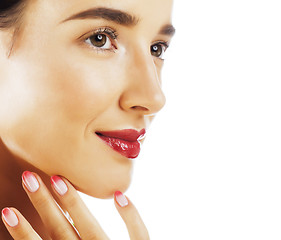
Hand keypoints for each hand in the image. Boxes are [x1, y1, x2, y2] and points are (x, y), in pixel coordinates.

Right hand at [1, 171, 148, 239]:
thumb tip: (45, 238)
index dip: (25, 232)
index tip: (8, 211)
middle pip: (61, 228)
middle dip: (43, 204)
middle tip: (29, 177)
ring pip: (89, 226)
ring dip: (72, 202)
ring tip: (54, 179)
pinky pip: (137, 234)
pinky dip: (131, 216)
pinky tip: (119, 195)